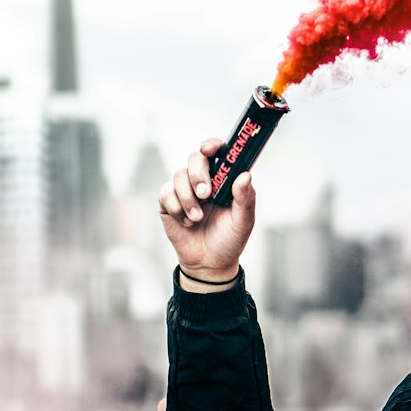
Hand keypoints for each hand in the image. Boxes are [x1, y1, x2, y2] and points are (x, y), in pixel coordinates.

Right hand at [158, 138, 256, 274]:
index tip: (212, 149)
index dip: (211, 145)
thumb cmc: (230, 240)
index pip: (215, 153)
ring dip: (188, 197)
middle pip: (194, 158)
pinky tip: (186, 222)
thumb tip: (245, 175)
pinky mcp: (168, 203)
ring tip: (197, 218)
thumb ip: (245, 198)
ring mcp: (184, 191)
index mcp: (222, 179)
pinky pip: (165, 193)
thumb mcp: (243, 221)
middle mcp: (202, 180)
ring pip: (178, 175)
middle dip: (198, 174)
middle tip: (206, 194)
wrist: (210, 264)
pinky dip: (176, 207)